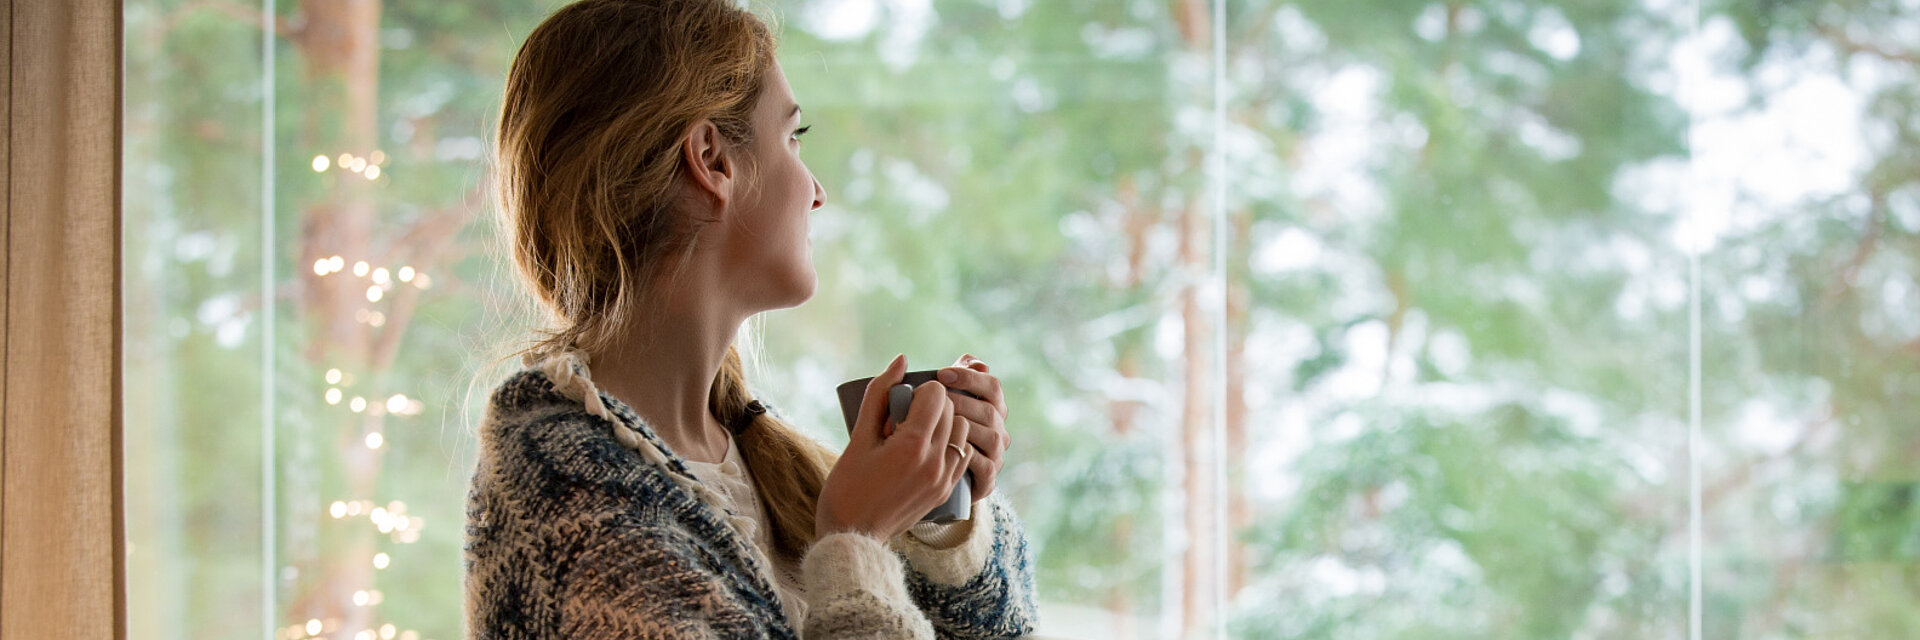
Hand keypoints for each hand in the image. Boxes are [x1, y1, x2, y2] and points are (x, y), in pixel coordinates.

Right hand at [816, 354, 974, 540]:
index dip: (917, 392)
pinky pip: (961, 453)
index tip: (898, 406)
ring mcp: (944, 479)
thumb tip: (901, 360)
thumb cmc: (847, 486)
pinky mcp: (946, 490)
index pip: (936, 394)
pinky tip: (925, 451)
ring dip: (944, 424)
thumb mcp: (858, 437)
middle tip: (902, 421)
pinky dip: (949, 444)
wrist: (852, 536)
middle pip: (950, 409)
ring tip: (916, 435)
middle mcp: (935, 461)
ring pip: (961, 430)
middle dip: (929, 406)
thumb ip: (879, 394)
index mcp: (911, 445)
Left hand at [937, 353, 1009, 501]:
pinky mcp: (988, 480)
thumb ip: (960, 376)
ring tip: (940, 423)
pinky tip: (947, 448)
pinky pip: (985, 467)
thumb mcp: (944, 400)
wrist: (929, 475)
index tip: (941, 374)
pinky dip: (969, 456)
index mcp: (992, 407)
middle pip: (991, 411)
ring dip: (966, 428)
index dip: (969, 378)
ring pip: (991, 437)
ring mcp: (995, 455)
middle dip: (962, 402)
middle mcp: (998, 429)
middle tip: (936, 399)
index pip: (992, 386)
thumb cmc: (936, 429)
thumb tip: (977, 363)